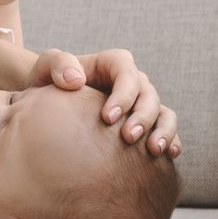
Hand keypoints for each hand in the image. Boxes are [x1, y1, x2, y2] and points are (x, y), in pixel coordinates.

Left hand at [25, 46, 180, 158]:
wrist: (51, 102)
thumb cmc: (49, 80)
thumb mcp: (46, 66)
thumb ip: (57, 63)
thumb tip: (76, 80)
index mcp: (113, 64)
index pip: (127, 74)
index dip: (123, 95)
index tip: (107, 118)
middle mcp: (132, 82)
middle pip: (148, 95)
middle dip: (142, 117)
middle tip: (128, 138)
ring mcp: (140, 103)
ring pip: (163, 113)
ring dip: (162, 130)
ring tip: (154, 150)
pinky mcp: (144, 123)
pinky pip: (165, 129)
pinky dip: (171, 140)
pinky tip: (169, 155)